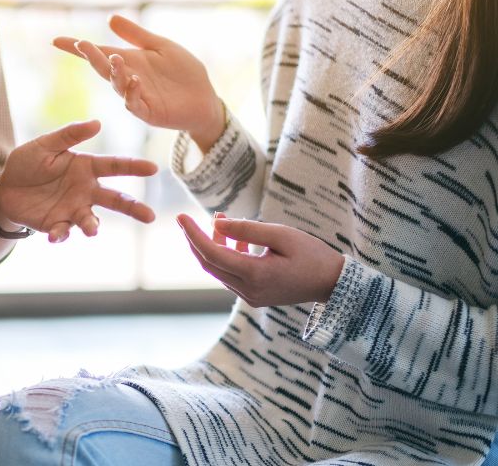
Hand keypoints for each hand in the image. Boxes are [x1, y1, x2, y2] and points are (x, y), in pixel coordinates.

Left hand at [0, 120, 157, 242]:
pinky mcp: (58, 225)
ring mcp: (73, 210)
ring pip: (91, 220)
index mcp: (86, 168)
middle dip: (133, 208)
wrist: (5, 188)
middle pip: (115, 200)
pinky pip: (64, 231)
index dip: (134, 167)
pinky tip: (54, 235)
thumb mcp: (45, 144)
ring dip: (92, 226)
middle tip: (150, 216)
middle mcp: (86, 191)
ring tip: (92, 231)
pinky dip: (61, 234)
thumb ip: (69, 135)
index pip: (115, 166)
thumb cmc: (28, 162)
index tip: (153, 168)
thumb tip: (97, 123)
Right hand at [54, 15, 225, 151]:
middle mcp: (127, 79)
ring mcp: (136, 97)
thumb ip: (136, 35)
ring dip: (113, 73)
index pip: (99, 54)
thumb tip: (110, 18)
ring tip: (114, 58)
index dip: (77, 49)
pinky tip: (135, 80)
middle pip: (103, 68)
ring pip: (117, 86)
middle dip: (91, 57)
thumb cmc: (183, 72)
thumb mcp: (160, 46)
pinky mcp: (149, 112)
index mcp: (128, 62)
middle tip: (81, 44)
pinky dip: (132, 93)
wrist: (204, 98)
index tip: (56, 41)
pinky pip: (135, 104)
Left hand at [176, 212, 344, 307]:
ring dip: (214, 245)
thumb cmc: (312, 255)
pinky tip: (235, 239)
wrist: (334, 283)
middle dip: (196, 240)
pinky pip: (230, 275)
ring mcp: (250, 296)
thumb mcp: (281, 235)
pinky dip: (227, 256)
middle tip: (189, 219)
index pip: (211, 253)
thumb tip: (217, 223)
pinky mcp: (254, 296)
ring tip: (221, 221)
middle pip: (209, 263)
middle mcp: (248, 290)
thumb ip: (247, 230)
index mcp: (254, 275)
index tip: (180, 217)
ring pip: (219, 269)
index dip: (193, 234)